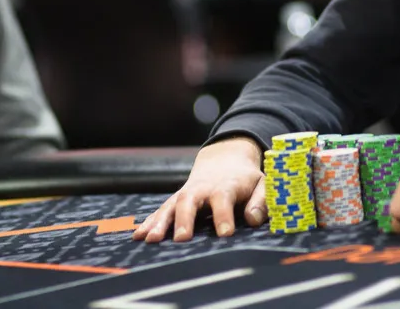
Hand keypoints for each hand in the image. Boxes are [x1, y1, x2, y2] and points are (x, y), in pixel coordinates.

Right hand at [133, 137, 264, 243]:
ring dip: (160, 222)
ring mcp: (185, 194)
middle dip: (185, 219)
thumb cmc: (245, 179)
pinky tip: (138, 236)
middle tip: (182, 239)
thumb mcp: (261, 184)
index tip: (225, 234)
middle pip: (190, 201)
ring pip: (170, 206)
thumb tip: (253, 220)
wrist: (224, 159)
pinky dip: (149, 222)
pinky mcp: (175, 201)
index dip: (224, 215)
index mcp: (225, 186)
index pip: (223, 199)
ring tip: (151, 240)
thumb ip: (261, 201)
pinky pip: (160, 211)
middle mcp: (201, 189)